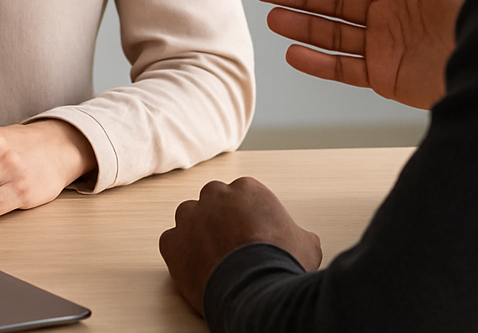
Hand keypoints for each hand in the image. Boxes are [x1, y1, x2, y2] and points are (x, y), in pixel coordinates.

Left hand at [159, 177, 320, 315]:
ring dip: (196, 231)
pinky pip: (171, 241)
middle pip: (212, 199)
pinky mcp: (172, 242)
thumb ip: (297, 233)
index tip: (249, 231)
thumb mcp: (306, 243)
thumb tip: (302, 240)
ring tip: (211, 255)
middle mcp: (216, 195)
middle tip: (230, 242)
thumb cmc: (280, 263)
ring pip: (188, 217)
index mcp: (247, 189)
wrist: (255, 289)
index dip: (245, 214)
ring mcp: (191, 218)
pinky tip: (195, 266)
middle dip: (219, 217)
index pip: (241, 194)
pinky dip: (179, 252)